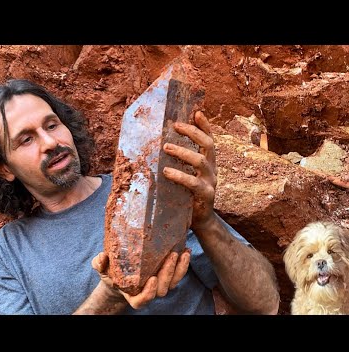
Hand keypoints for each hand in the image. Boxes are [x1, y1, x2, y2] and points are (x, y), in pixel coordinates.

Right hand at [92, 249, 190, 309]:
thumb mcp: (102, 269)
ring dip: (179, 269)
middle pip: (161, 290)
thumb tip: (102, 256)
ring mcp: (159, 285)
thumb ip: (100, 264)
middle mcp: (148, 292)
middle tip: (171, 256)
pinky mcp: (166, 276)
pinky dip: (183, 264)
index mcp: (133, 295)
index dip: (148, 294)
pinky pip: (177, 274)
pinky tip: (185, 250)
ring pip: (173, 283)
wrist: (121, 273)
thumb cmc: (112, 273)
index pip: (141, 301)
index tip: (151, 279)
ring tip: (183, 253)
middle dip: (168, 274)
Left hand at [162, 110, 217, 230]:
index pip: (210, 139)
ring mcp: (210, 182)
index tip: (196, 112)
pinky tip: (166, 172)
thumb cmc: (188, 195)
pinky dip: (180, 176)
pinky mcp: (205, 195)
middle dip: (193, 132)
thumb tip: (158, 146)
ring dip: (182, 151)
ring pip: (200, 161)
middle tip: (175, 126)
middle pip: (208, 144)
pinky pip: (193, 183)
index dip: (205, 125)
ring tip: (166, 148)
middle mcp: (212, 169)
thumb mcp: (187, 175)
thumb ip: (180, 163)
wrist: (200, 221)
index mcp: (208, 162)